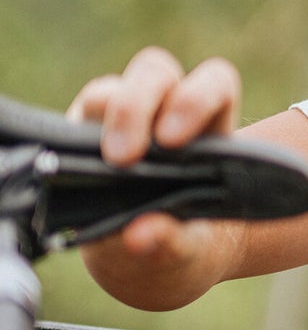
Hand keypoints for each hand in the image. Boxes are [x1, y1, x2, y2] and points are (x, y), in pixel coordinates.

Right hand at [67, 48, 243, 309]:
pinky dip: (71, 139)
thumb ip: (170, 241)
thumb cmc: (180, 242)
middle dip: (137, 105)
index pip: (215, 82)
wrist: (149, 258)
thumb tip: (139, 235)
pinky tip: (74, 168)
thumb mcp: (184, 250)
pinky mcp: (82, 136)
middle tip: (125, 158)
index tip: (172, 142)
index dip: (196, 99)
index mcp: (210, 131)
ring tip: (108, 162)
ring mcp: (122, 120)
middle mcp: (166, 113)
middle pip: (155, 71)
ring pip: (109, 89)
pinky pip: (75, 121)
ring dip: (105, 119)